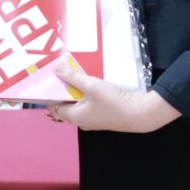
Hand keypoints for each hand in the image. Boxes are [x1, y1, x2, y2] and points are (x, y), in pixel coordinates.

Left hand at [47, 77, 181, 133]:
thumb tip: (56, 68)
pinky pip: (89, 104)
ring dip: (77, 90)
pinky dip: (87, 94)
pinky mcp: (103, 116)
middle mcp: (81, 121)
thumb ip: (72, 76)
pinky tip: (92, 83)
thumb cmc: (113, 102)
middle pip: (67, 103)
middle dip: (64, 89)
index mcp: (74, 116)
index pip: (54, 105)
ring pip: (79, 103)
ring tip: (76, 75)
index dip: (51, 92)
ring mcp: (93, 120)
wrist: (140, 114)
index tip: (49, 79)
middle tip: (63, 72)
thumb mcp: (91, 85)